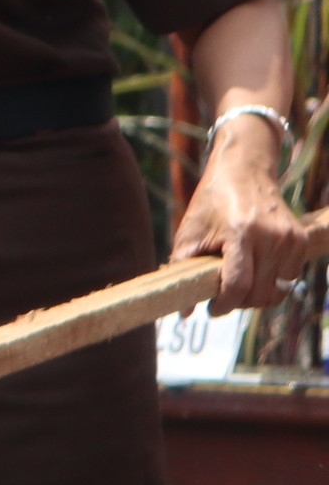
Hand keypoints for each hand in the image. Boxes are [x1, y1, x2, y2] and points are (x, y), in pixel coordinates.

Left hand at [172, 116, 315, 312]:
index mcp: (241, 233)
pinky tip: (254, 272)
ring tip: (236, 284)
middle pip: (259, 293)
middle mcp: (271, 236)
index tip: (211, 310)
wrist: (244, 172)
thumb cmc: (211, 203)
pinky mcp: (301, 240)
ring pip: (277, 291)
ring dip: (256, 297)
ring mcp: (290, 239)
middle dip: (238, 303)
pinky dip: (271, 284)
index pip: (238, 284)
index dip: (223, 304)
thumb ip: (184, 270)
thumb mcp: (190, 232)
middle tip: (221, 296)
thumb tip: (183, 312)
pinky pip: (289, 279)